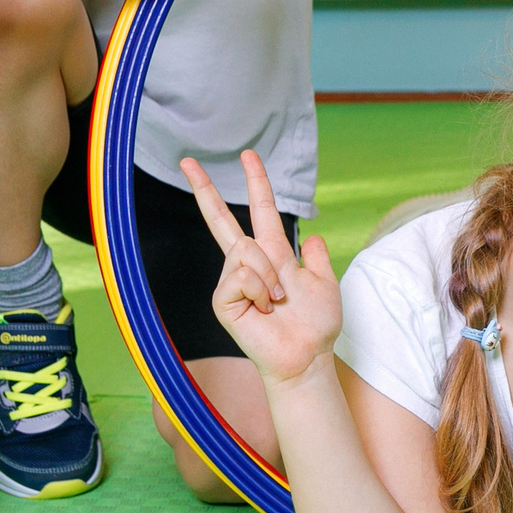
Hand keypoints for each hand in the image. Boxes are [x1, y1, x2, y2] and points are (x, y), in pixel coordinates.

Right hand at [182, 152, 342, 384]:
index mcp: (272, 255)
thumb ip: (318, 259)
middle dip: (204, 189)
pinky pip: (241, 275)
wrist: (308, 356)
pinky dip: (261, 291)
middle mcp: (247, 264)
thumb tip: (314, 238)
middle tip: (186, 160)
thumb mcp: (326, 284)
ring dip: (271, 277)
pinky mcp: (223, 300)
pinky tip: (265, 309)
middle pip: (222, 220)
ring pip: (246, 250)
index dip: (255, 183)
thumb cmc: (316, 326)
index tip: (247, 156)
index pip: (260, 210)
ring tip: (279, 301)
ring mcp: (232, 281)